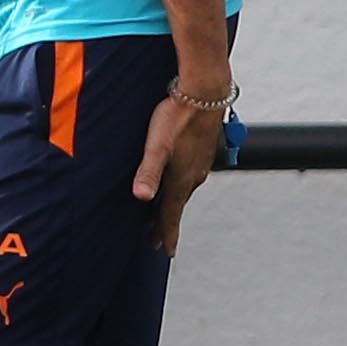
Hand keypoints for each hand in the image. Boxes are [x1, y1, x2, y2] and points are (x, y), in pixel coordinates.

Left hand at [132, 95, 227, 256]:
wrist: (205, 93)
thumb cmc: (177, 117)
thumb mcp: (157, 146)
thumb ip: (148, 172)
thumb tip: (141, 197)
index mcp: (181, 178)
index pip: (171, 214)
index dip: (166, 233)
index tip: (166, 252)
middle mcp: (194, 175)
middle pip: (177, 205)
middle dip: (166, 223)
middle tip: (158, 240)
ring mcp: (200, 162)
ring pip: (185, 190)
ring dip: (174, 204)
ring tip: (165, 213)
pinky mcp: (202, 150)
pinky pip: (191, 176)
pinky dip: (181, 187)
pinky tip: (179, 180)